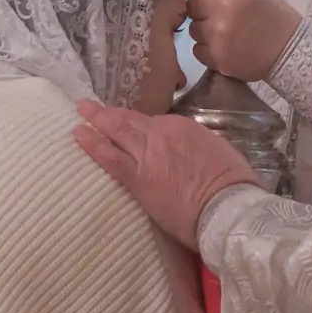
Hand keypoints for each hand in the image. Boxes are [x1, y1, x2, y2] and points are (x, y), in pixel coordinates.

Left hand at [73, 100, 260, 249]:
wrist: (226, 206)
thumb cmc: (232, 182)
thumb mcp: (218, 150)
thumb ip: (196, 145)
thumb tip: (188, 150)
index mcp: (183, 127)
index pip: (152, 122)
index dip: (137, 123)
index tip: (127, 123)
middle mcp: (161, 134)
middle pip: (129, 121)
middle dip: (108, 113)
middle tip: (88, 106)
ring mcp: (147, 154)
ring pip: (116, 132)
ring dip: (96, 121)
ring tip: (80, 113)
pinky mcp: (137, 178)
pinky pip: (109, 156)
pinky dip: (92, 144)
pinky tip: (79, 135)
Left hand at [187, 0, 301, 81]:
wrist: (289, 48)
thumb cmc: (271, 12)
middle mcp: (223, 6)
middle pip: (191, 4)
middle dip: (202, 10)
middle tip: (219, 16)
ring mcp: (217, 34)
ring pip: (193, 28)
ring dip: (204, 30)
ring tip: (223, 33)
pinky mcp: (216, 56)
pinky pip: (197, 49)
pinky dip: (207, 49)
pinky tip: (224, 47)